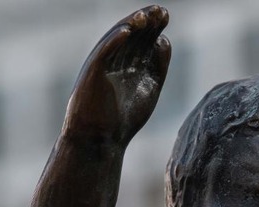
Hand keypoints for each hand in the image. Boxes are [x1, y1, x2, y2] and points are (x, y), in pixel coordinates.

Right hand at [63, 5, 170, 144]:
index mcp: (130, 64)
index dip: (153, 26)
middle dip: (145, 22)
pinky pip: (103, 52)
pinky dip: (114, 41)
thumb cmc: (124, 119)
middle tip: (160, 10)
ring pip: (117, 40)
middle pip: (132, 35)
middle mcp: (116, 61)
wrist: (101, 140)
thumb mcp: (149, 88)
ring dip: (130, 26)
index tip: (165, 15)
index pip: (141, 39)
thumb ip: (158, 66)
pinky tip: (127, 31)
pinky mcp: (92, 73)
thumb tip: (164, 41)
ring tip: (145, 16)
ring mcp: (104, 65)